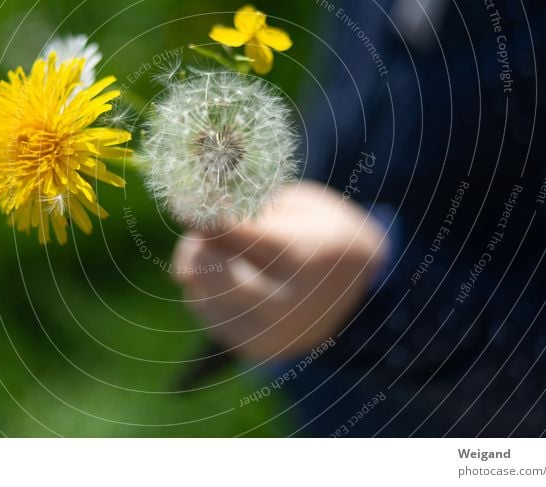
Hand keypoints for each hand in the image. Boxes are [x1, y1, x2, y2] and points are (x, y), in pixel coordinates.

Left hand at [172, 180, 388, 359]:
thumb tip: (195, 220)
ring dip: (199, 264)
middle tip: (207, 227)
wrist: (358, 287)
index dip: (206, 213)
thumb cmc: (321, 231)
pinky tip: (231, 276)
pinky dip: (206, 288)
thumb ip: (249, 209)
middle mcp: (287, 303)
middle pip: (207, 270)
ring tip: (226, 251)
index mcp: (305, 257)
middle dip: (198, 242)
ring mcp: (269, 332)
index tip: (187, 198)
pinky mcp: (252, 347)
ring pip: (199, 291)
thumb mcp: (298, 204)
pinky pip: (203, 310)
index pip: (237, 233)